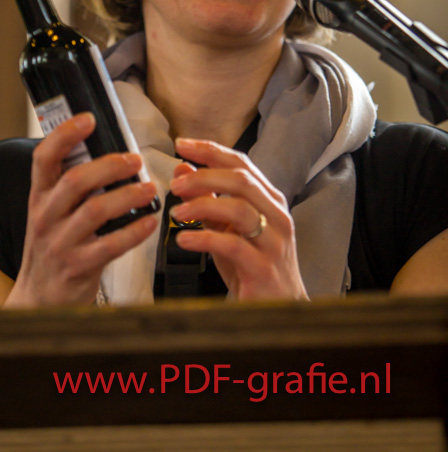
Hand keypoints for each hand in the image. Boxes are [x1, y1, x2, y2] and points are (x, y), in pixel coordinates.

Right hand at [5, 112, 157, 306]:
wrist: (38, 299)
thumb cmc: (54, 245)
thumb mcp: (50, 212)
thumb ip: (69, 186)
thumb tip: (108, 152)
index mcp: (39, 196)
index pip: (43, 158)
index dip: (64, 135)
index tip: (88, 119)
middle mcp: (45, 216)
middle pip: (75, 181)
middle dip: (109, 165)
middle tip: (136, 159)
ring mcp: (60, 243)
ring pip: (95, 210)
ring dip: (127, 195)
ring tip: (150, 188)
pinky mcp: (78, 267)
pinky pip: (110, 245)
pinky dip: (134, 232)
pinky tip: (149, 221)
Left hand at [169, 138, 308, 300]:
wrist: (278, 309)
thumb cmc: (250, 266)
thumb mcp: (226, 228)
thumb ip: (207, 200)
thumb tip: (182, 170)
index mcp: (269, 199)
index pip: (241, 163)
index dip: (210, 150)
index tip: (182, 144)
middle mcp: (276, 215)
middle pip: (240, 180)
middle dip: (203, 176)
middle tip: (175, 183)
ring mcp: (273, 241)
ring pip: (238, 208)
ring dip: (202, 206)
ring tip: (177, 213)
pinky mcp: (264, 267)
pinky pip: (233, 245)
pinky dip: (204, 239)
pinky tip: (184, 240)